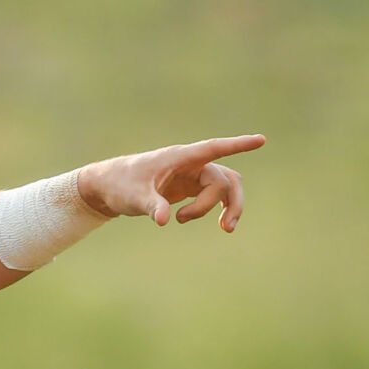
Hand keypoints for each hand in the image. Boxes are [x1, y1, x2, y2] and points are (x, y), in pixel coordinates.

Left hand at [77, 134, 265, 230]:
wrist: (107, 187)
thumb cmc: (119, 185)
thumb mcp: (133, 197)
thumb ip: (151, 206)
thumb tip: (164, 220)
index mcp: (179, 157)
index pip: (213, 148)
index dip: (237, 145)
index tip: (261, 140)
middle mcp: (190, 164)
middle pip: (224, 179)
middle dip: (230, 202)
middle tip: (225, 228)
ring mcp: (191, 175)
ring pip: (222, 187)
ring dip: (223, 207)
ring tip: (214, 226)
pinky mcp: (187, 187)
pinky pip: (211, 195)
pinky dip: (209, 208)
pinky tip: (182, 218)